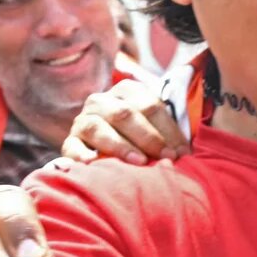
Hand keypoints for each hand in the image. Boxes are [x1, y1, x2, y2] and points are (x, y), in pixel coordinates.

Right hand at [60, 75, 183, 165]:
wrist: (104, 148)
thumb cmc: (141, 142)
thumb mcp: (155, 130)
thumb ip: (168, 134)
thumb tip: (185, 153)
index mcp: (126, 92)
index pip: (150, 106)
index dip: (169, 130)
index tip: (183, 152)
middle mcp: (101, 101)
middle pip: (125, 114)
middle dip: (149, 137)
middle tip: (166, 158)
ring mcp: (83, 121)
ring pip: (99, 128)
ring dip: (120, 145)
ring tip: (138, 161)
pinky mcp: (70, 141)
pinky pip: (73, 147)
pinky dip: (81, 155)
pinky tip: (92, 163)